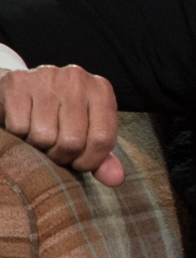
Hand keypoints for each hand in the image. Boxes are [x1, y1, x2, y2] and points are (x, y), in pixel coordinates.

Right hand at [0, 64, 123, 185]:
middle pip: (72, 141)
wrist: (22, 88)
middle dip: (60, 156)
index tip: (77, 163)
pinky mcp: (17, 82)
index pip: (102, 140)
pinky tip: (22, 124)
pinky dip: (18, 134)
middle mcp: (77, 79)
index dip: (88, 161)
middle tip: (53, 150)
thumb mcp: (87, 132)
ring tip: (37, 135)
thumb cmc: (60, 115)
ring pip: (44, 136)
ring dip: (37, 146)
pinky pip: (19, 127)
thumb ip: (102, 157)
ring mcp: (46, 77)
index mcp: (101, 90)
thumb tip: (116, 179)